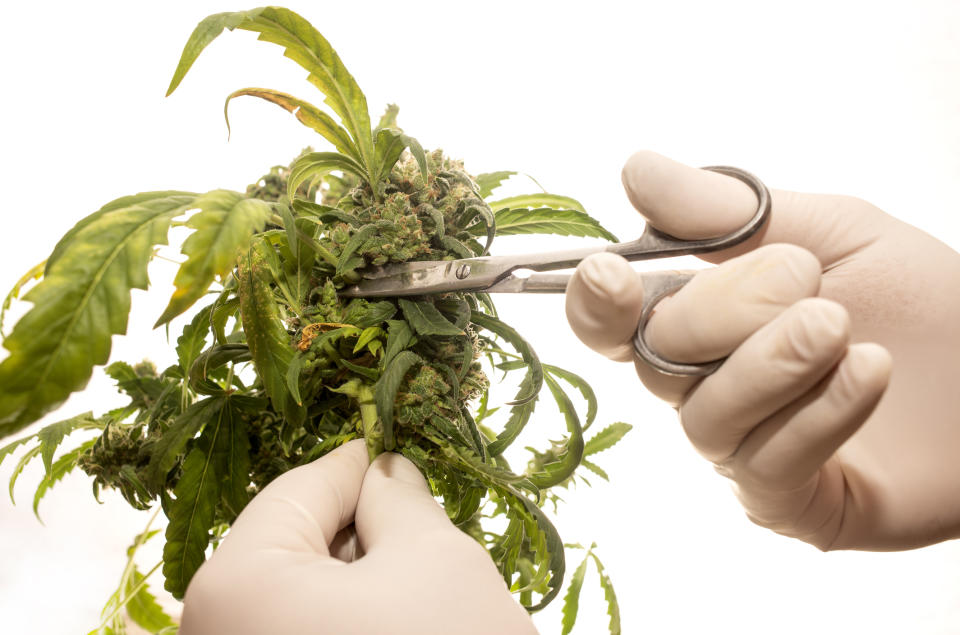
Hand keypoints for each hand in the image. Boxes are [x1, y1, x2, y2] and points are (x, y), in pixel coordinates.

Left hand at [179, 439, 536, 634]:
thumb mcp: (437, 562)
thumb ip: (402, 502)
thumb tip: (387, 471)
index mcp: (237, 584)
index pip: (301, 490)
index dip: (360, 466)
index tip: (400, 451)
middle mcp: (212, 633)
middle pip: (295, 548)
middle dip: (363, 535)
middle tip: (425, 536)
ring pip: (305, 600)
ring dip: (364, 588)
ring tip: (425, 602)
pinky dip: (354, 626)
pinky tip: (409, 632)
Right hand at [566, 151, 959, 550]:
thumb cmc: (919, 299)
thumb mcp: (828, 232)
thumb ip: (728, 211)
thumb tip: (635, 171)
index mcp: (701, 317)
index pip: (613, 321)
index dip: (597, 303)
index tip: (611, 273)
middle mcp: (704, 386)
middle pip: (658, 358)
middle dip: (729, 310)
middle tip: (806, 282)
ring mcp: (742, 448)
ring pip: (706, 416)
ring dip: (775, 362)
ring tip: (842, 328)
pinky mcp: (787, 503)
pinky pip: (768, 464)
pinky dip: (819, 411)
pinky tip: (871, 371)